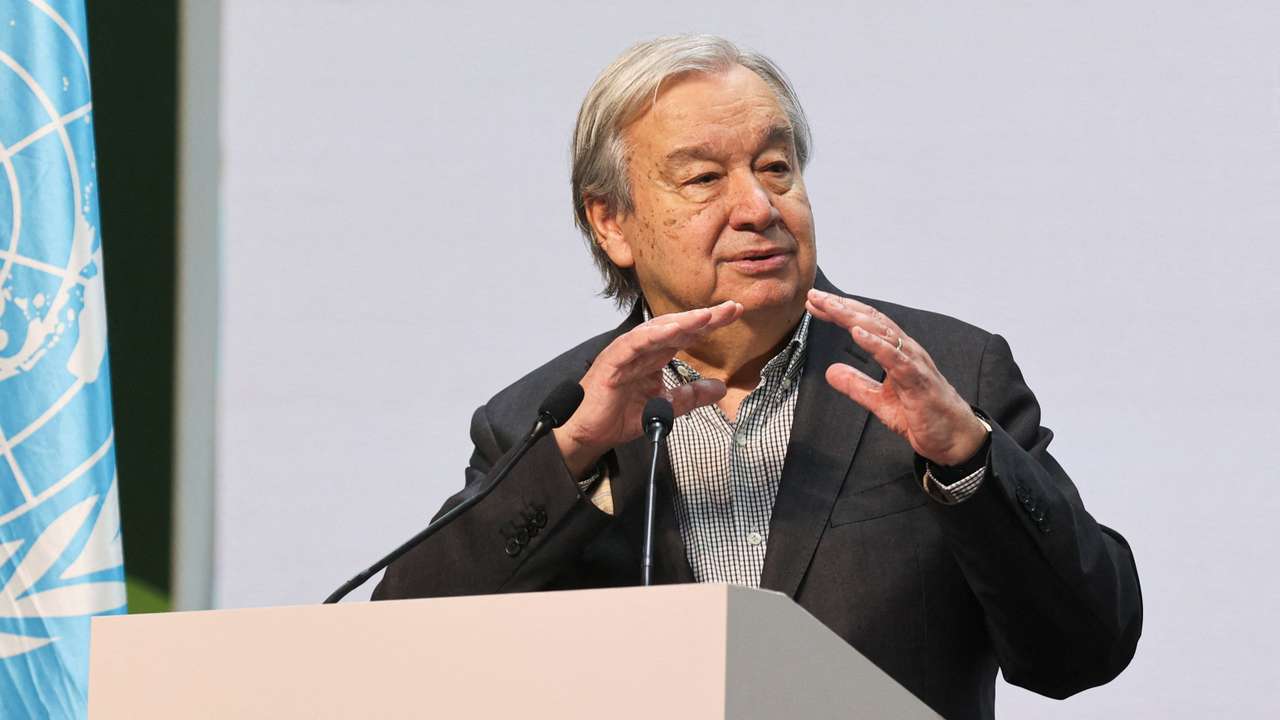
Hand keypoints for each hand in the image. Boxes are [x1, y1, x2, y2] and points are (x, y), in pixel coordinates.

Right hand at [554, 300, 743, 477]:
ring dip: (683, 322)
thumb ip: (690, 395)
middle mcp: (642, 349)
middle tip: (731, 308)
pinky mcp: (613, 361)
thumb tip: (721, 387)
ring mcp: (626, 353)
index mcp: (654, 356)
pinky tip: (673, 329)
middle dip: (704, 317)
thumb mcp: (665, 407)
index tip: (735, 314)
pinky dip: (654, 335)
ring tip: (707, 316)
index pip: (686, 335)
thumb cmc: (618, 416)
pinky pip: (635, 344)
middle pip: (676, 327)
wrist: (589, 434)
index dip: (710, 324)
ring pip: (657, 331)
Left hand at [806, 289, 986, 465]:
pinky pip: (895, 358)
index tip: (816, 304)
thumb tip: (831, 372)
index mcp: (896, 354)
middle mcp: (906, 352)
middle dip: (841, 307)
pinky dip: (876, 344)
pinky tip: (858, 333)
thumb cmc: (925, 416)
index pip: (865, 324)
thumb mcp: (880, 401)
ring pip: (882, 333)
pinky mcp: (918, 380)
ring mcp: (914, 363)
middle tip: (816, 296)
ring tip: (832, 307)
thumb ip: (857, 386)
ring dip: (854, 318)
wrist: (955, 439)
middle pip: (871, 321)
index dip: (840, 312)